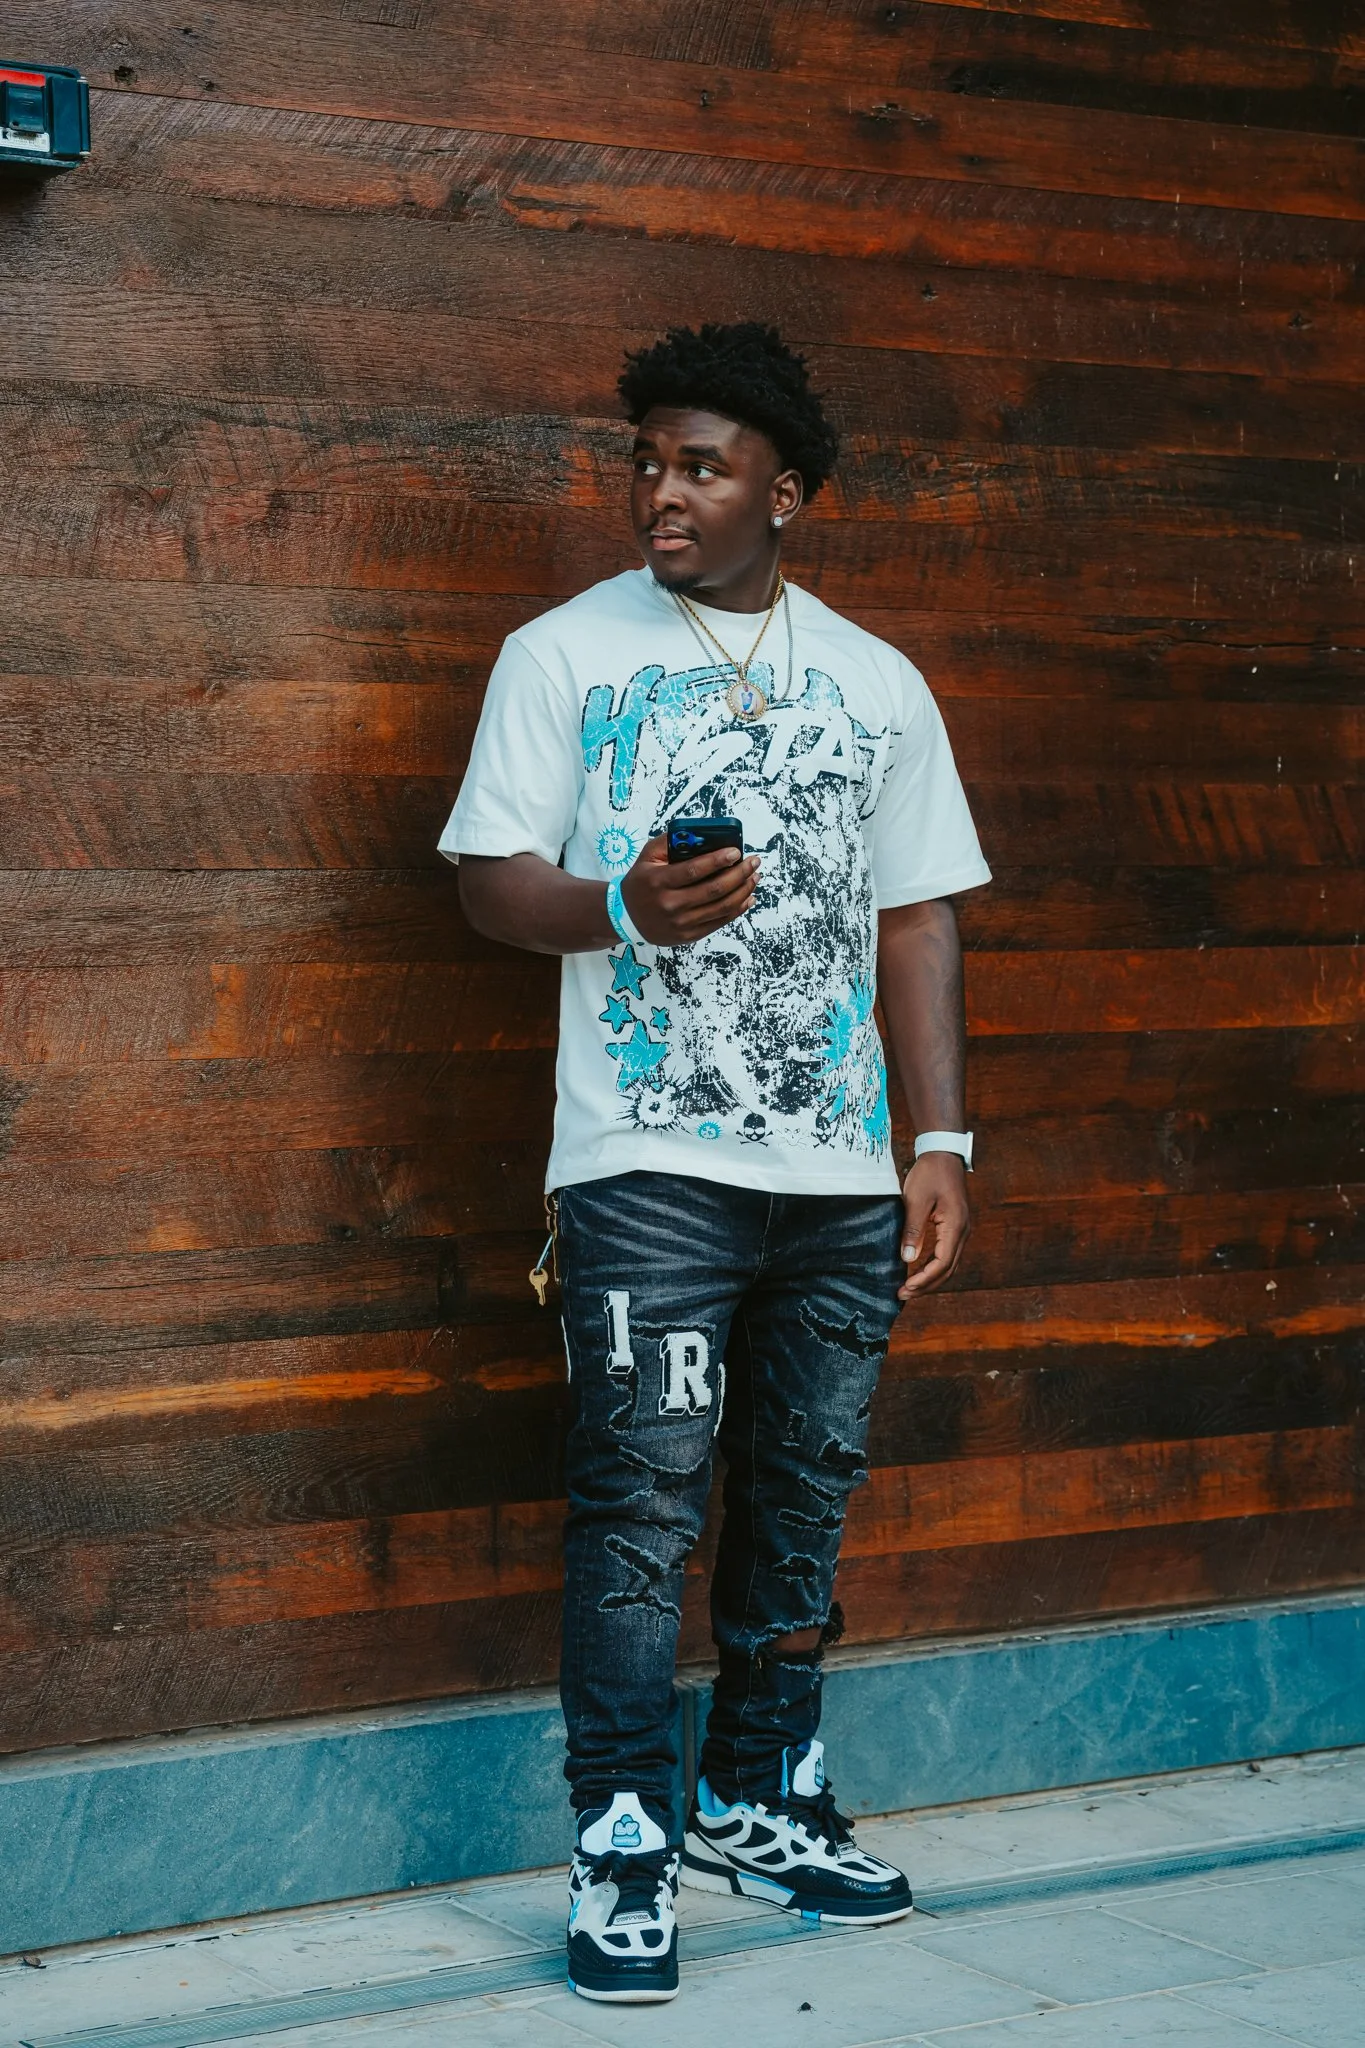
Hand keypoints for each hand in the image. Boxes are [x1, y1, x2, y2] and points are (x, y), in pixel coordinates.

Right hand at [621, 834, 759, 944]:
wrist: (626, 916)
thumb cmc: (641, 881)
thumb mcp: (647, 856)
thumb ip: (670, 842)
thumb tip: (700, 833)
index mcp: (659, 882)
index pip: (694, 871)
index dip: (718, 861)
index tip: (736, 852)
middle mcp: (670, 905)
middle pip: (714, 889)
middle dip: (739, 874)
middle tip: (753, 862)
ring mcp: (681, 923)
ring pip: (721, 907)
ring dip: (743, 891)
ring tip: (754, 877)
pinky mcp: (688, 936)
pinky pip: (719, 922)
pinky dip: (737, 909)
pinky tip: (748, 897)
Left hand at [898, 1153, 970, 1300]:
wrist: (943, 1154)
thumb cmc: (929, 1174)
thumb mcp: (916, 1200)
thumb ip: (913, 1230)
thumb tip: (908, 1259)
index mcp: (955, 1226)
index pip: (942, 1263)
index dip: (923, 1280)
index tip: (905, 1288)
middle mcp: (963, 1231)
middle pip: (948, 1269)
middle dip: (926, 1285)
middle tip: (903, 1295)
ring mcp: (962, 1229)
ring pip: (949, 1264)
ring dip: (930, 1278)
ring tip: (909, 1288)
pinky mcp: (956, 1226)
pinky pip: (947, 1253)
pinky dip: (933, 1266)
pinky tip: (918, 1270)